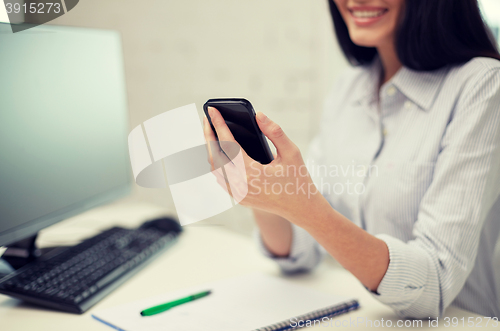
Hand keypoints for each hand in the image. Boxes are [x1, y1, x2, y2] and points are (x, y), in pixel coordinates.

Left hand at [203, 106, 320, 223]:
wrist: (301, 208)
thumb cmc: (298, 179)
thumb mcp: (291, 152)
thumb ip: (274, 132)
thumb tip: (259, 115)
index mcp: (253, 173)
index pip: (229, 144)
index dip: (219, 125)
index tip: (212, 111)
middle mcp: (241, 185)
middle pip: (215, 156)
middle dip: (208, 135)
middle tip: (207, 118)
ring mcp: (237, 194)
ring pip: (215, 168)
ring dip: (211, 149)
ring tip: (211, 132)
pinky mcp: (238, 198)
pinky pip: (221, 178)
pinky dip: (217, 163)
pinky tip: (219, 151)